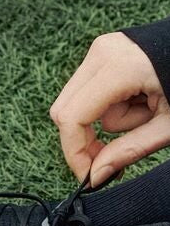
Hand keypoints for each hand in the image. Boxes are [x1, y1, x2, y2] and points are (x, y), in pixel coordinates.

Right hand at [50, 32, 169, 185]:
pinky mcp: (104, 52)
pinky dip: (111, 104)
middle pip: (66, 109)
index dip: (75, 151)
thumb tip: (95, 176)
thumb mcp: (169, 125)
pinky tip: (139, 99)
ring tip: (148, 111)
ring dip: (109, 118)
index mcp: (120, 68)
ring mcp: (101, 49)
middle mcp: (102, 53)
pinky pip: (91, 89)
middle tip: (112, 156)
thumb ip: (129, 150)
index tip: (87, 176)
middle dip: (87, 137)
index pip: (73, 116)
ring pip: (79, 102)